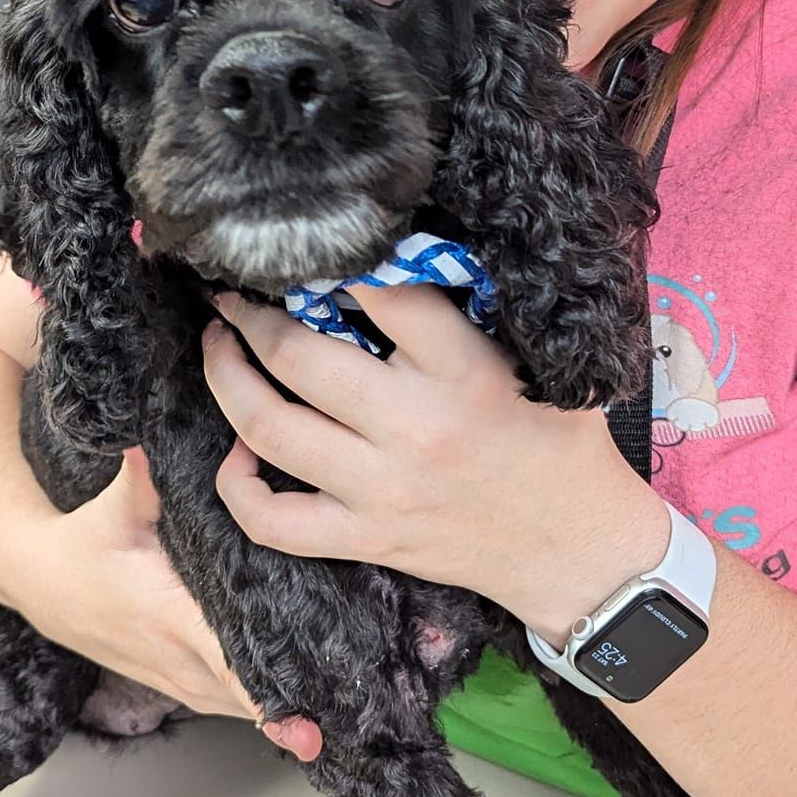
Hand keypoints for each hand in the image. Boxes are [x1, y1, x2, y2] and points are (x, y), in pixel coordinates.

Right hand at [5, 447, 322, 761]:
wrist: (48, 588)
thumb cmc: (86, 546)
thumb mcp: (110, 511)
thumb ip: (138, 481)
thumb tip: (146, 445)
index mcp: (169, 618)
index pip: (228, 665)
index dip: (269, 697)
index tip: (308, 722)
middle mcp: (178, 660)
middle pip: (249, 697)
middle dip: (300, 704)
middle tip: (353, 707)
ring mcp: (181, 681)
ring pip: (245, 706)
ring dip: (287, 703)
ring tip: (342, 700)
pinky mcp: (184, 687)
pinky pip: (233, 702)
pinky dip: (265, 699)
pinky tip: (304, 688)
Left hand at [201, 286, 669, 644]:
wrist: (578, 549)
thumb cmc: (560, 442)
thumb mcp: (535, 359)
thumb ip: (468, 313)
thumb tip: (389, 257)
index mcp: (464, 373)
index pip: (381, 293)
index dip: (332, 261)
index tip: (304, 247)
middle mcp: (414, 429)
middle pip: (299, 356)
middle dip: (251, 316)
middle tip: (233, 293)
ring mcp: (381, 490)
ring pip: (266, 428)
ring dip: (227, 378)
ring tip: (218, 346)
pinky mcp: (365, 538)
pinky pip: (271, 520)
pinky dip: (237, 485)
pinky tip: (237, 451)